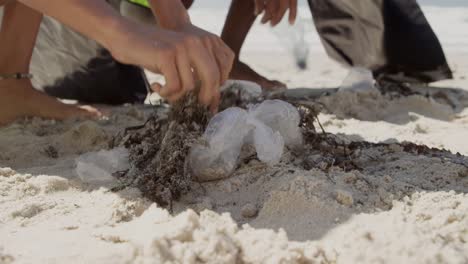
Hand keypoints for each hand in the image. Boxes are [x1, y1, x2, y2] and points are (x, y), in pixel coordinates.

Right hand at [110, 23, 232, 111]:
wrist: (125, 36)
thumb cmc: (152, 53)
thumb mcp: (178, 60)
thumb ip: (194, 73)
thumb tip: (210, 100)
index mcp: (200, 45)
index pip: (217, 73)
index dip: (214, 93)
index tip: (208, 107)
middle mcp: (194, 44)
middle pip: (211, 79)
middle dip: (204, 98)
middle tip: (191, 107)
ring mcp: (180, 49)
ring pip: (189, 86)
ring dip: (176, 96)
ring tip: (163, 91)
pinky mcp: (166, 55)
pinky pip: (174, 85)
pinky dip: (165, 92)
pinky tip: (155, 86)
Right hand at [254, 0, 297, 25]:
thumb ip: (279, 1)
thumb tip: (277, 12)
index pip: (293, 2)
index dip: (293, 13)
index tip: (291, 23)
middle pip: (282, 7)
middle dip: (277, 18)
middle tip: (272, 25)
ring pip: (271, 7)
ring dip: (266, 17)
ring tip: (263, 21)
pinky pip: (260, 3)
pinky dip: (259, 9)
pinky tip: (257, 12)